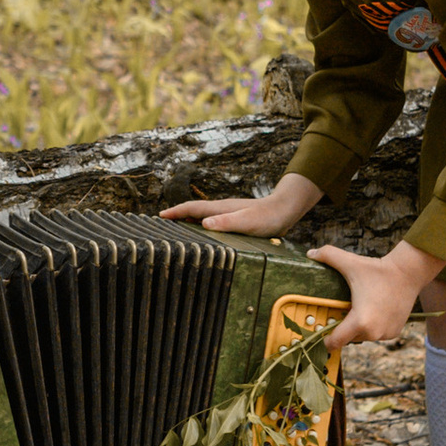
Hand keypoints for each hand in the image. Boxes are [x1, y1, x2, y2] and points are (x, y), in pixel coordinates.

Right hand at [165, 168, 323, 238]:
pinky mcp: (234, 221)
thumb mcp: (248, 221)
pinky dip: (201, 227)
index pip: (192, 208)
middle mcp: (221, 209)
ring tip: (176, 232)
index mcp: (220, 208)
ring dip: (188, 222)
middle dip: (176, 217)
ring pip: (202, 217)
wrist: (286, 209)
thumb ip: (227, 222)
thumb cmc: (269, 217)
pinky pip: (212, 223)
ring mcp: (227, 214)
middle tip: (160, 226)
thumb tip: (205, 224)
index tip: (159, 216)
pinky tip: (204, 236)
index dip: (175, 212)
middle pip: (193, 212)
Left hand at [315, 239, 434, 349]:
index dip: (326, 339)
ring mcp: (385, 334)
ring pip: (363, 336)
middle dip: (343, 329)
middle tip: (340, 313)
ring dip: (358, 328)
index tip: (321, 333)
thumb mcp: (350, 262)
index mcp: (360, 321)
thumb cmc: (377, 269)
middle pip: (349, 338)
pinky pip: (377, 334)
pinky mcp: (394, 332)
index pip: (336, 342)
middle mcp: (374, 332)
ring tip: (357, 310)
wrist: (408, 273)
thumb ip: (328, 256)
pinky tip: (372, 312)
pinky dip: (373, 327)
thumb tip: (310, 253)